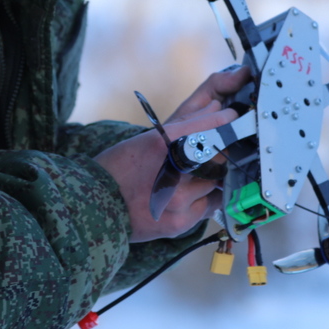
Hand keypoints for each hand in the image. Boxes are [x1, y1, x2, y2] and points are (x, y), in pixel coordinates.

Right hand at [94, 66, 250, 242]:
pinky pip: (208, 207)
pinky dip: (205, 199)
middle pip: (217, 157)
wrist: (96, 208)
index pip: (207, 128)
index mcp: (161, 144)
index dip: (223, 121)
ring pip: (215, 182)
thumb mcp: (147, 140)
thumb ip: (184, 126)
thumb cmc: (119, 169)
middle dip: (220, 153)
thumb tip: (214, 107)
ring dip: (213, 177)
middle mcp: (172, 171)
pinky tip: (191, 196)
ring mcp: (178, 199)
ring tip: (196, 176)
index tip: (232, 117)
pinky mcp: (181, 221)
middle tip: (218, 151)